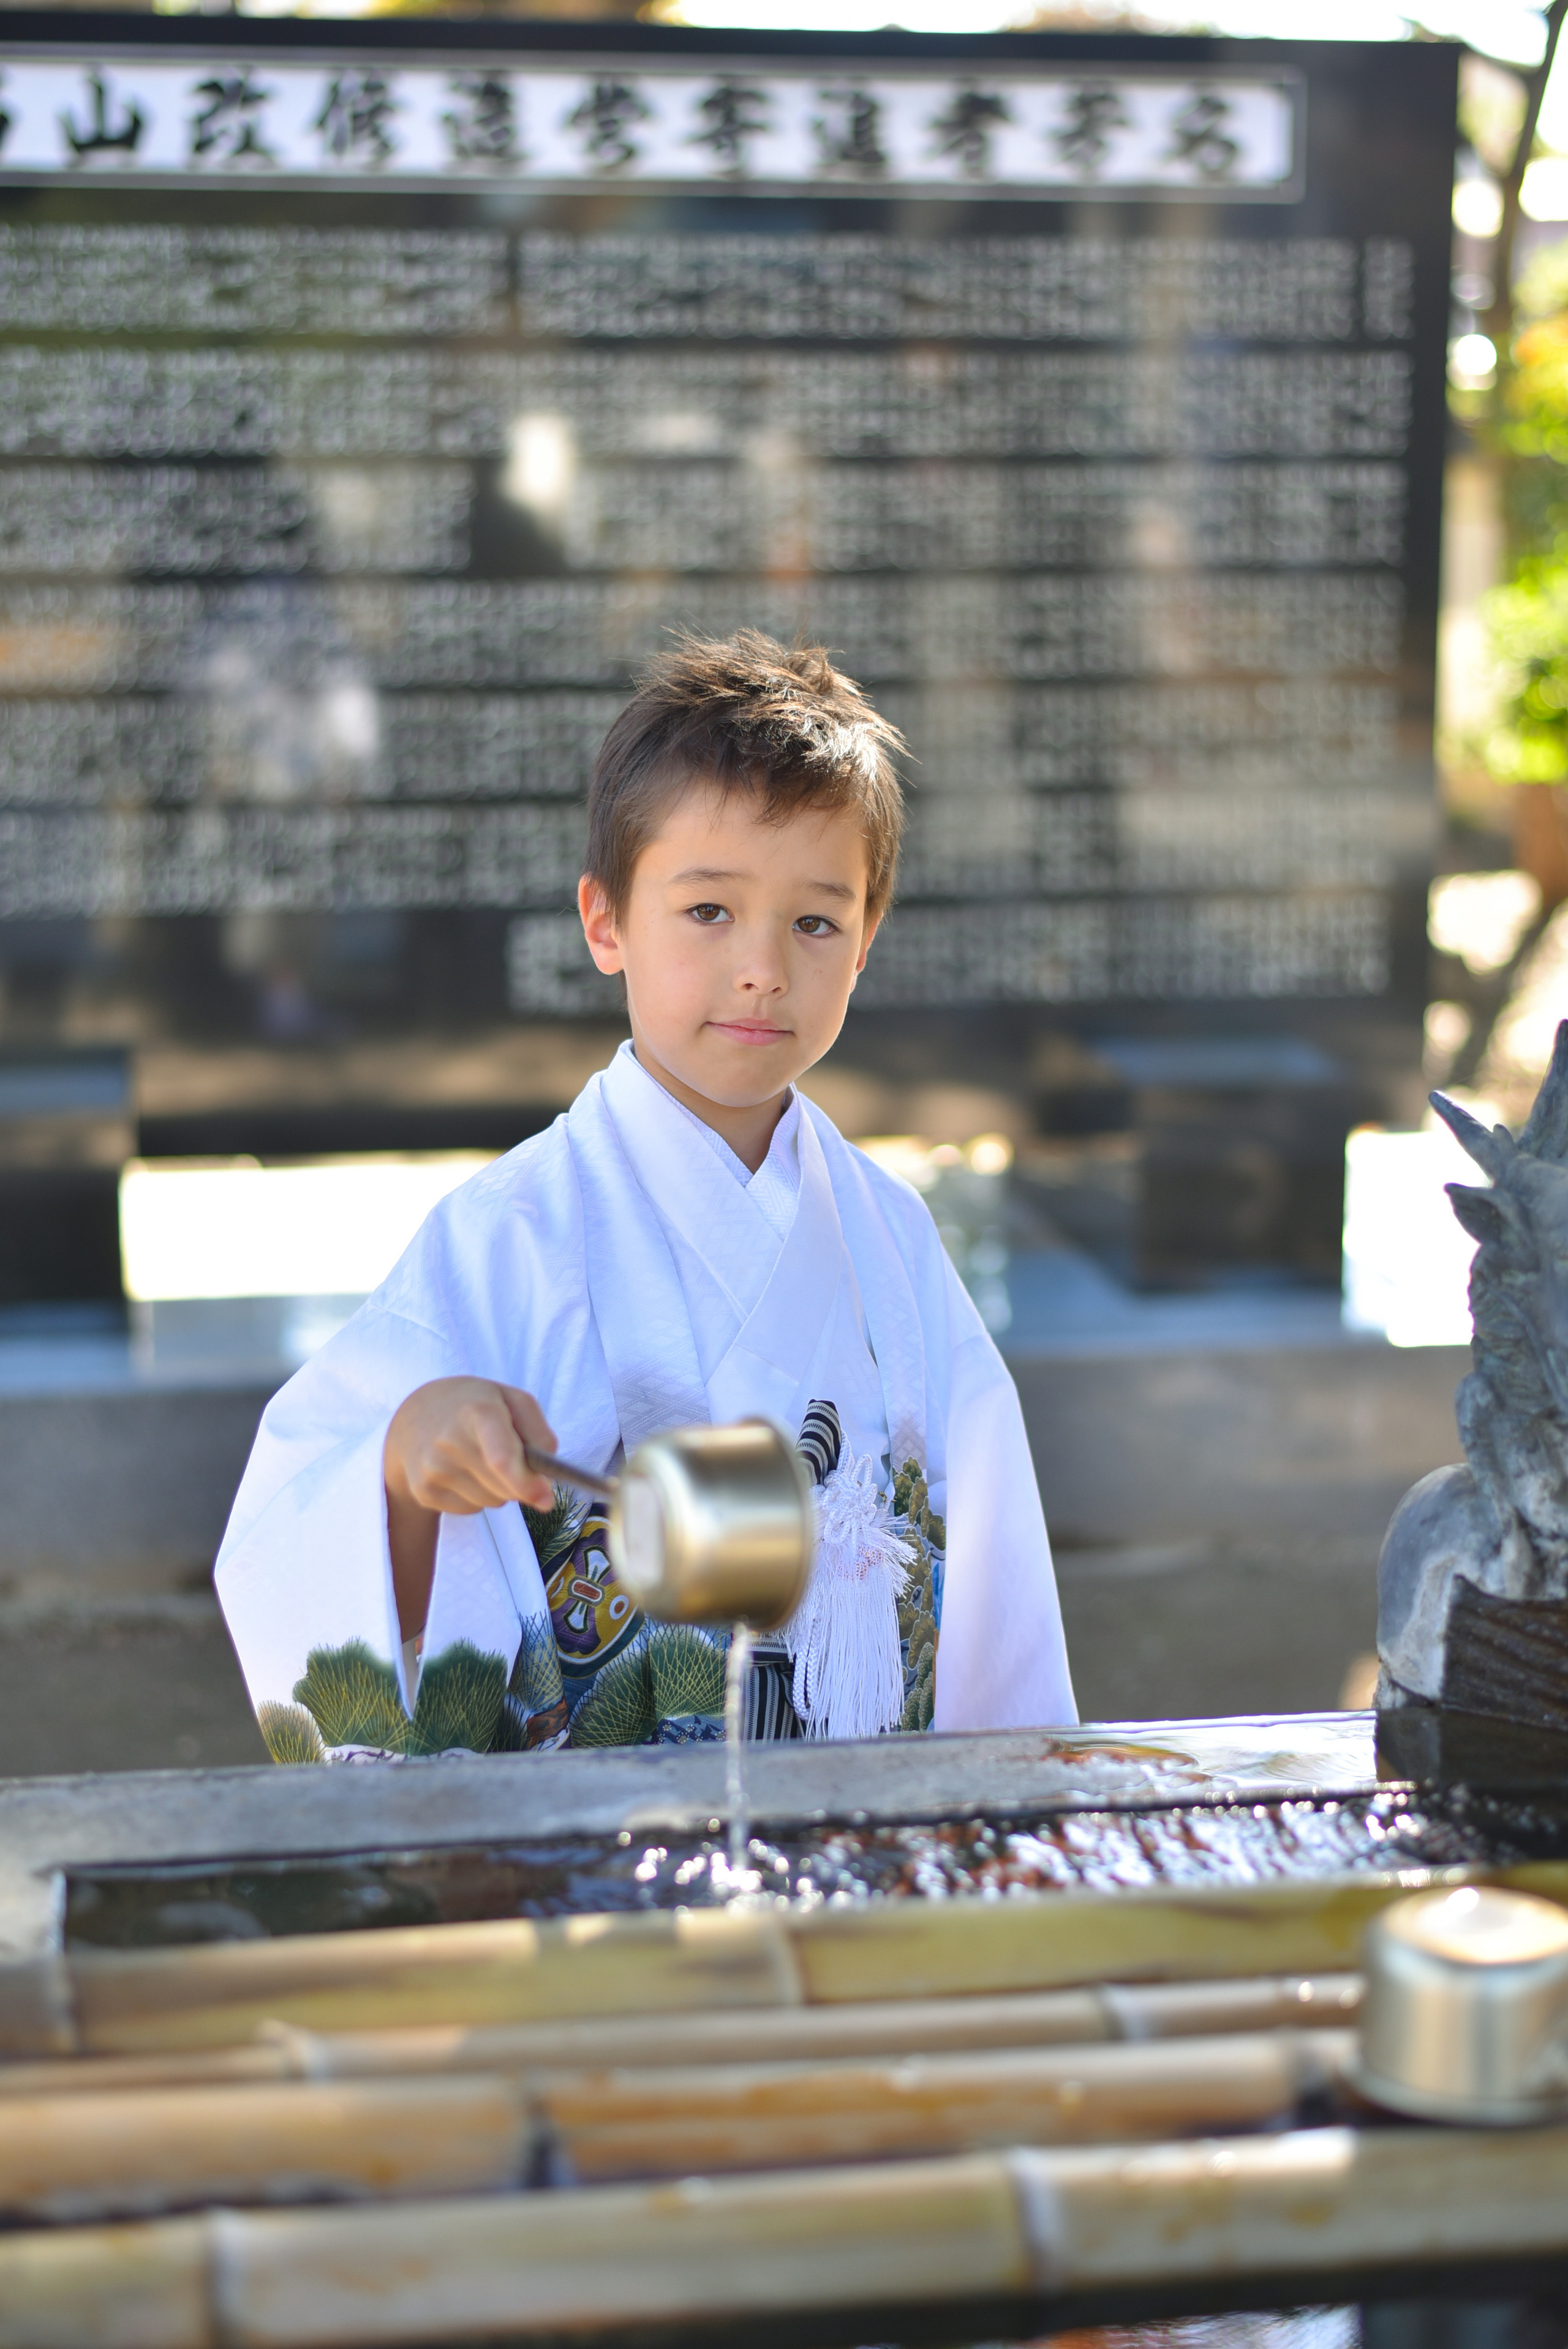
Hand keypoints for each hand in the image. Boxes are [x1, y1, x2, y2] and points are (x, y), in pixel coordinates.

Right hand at [384, 1378, 557, 1637]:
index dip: (527, 1484)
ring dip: (498, 1488)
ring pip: (492, 1502)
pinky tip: (463, 1470)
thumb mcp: (514, 1401)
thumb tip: (545, 1485)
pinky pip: (472, 1509)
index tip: (546, 1499)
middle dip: (519, 1481)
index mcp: (477, 1412)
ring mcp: (432, 1469)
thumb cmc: (475, 1406)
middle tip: (508, 1454)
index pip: (501, 1459)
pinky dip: (477, 1496)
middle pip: (504, 1487)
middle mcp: (449, 1441)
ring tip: (480, 1457)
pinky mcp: (423, 1492)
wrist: (415, 1415)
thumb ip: (540, 1436)